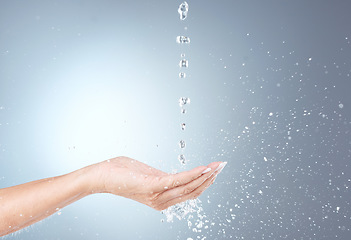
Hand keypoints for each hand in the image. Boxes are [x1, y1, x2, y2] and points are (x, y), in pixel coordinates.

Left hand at [89, 157, 225, 210]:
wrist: (101, 176)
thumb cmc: (122, 173)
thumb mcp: (146, 177)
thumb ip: (161, 178)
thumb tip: (171, 176)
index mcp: (162, 199)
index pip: (190, 193)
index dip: (205, 183)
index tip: (216, 171)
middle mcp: (162, 201)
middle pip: (193, 191)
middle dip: (210, 178)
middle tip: (222, 166)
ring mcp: (158, 195)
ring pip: (189, 187)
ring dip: (206, 175)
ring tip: (218, 166)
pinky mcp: (152, 185)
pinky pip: (178, 180)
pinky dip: (193, 174)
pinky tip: (204, 168)